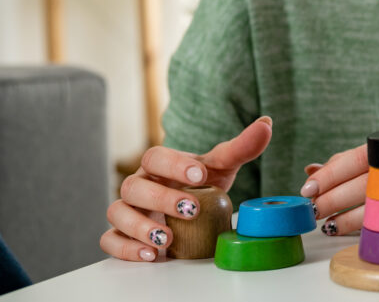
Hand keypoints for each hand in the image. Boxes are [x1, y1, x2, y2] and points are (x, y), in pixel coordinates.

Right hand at [99, 116, 272, 261]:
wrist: (190, 209)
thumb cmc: (201, 185)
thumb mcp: (222, 167)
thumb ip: (241, 147)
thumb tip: (266, 124)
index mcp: (159, 165)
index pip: (155, 157)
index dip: (174, 165)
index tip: (200, 175)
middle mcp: (139, 184)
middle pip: (133, 186)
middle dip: (161, 199)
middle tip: (191, 209)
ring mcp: (128, 209)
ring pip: (117, 212)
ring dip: (139, 226)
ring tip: (167, 238)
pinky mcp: (122, 233)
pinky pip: (110, 240)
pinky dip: (125, 248)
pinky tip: (151, 255)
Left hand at [300, 145, 368, 236]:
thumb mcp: (367, 154)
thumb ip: (339, 163)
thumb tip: (310, 170)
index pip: (353, 161)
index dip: (329, 175)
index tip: (307, 188)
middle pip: (359, 186)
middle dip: (331, 200)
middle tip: (313, 208)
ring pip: (370, 208)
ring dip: (343, 219)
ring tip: (325, 223)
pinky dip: (355, 227)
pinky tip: (339, 228)